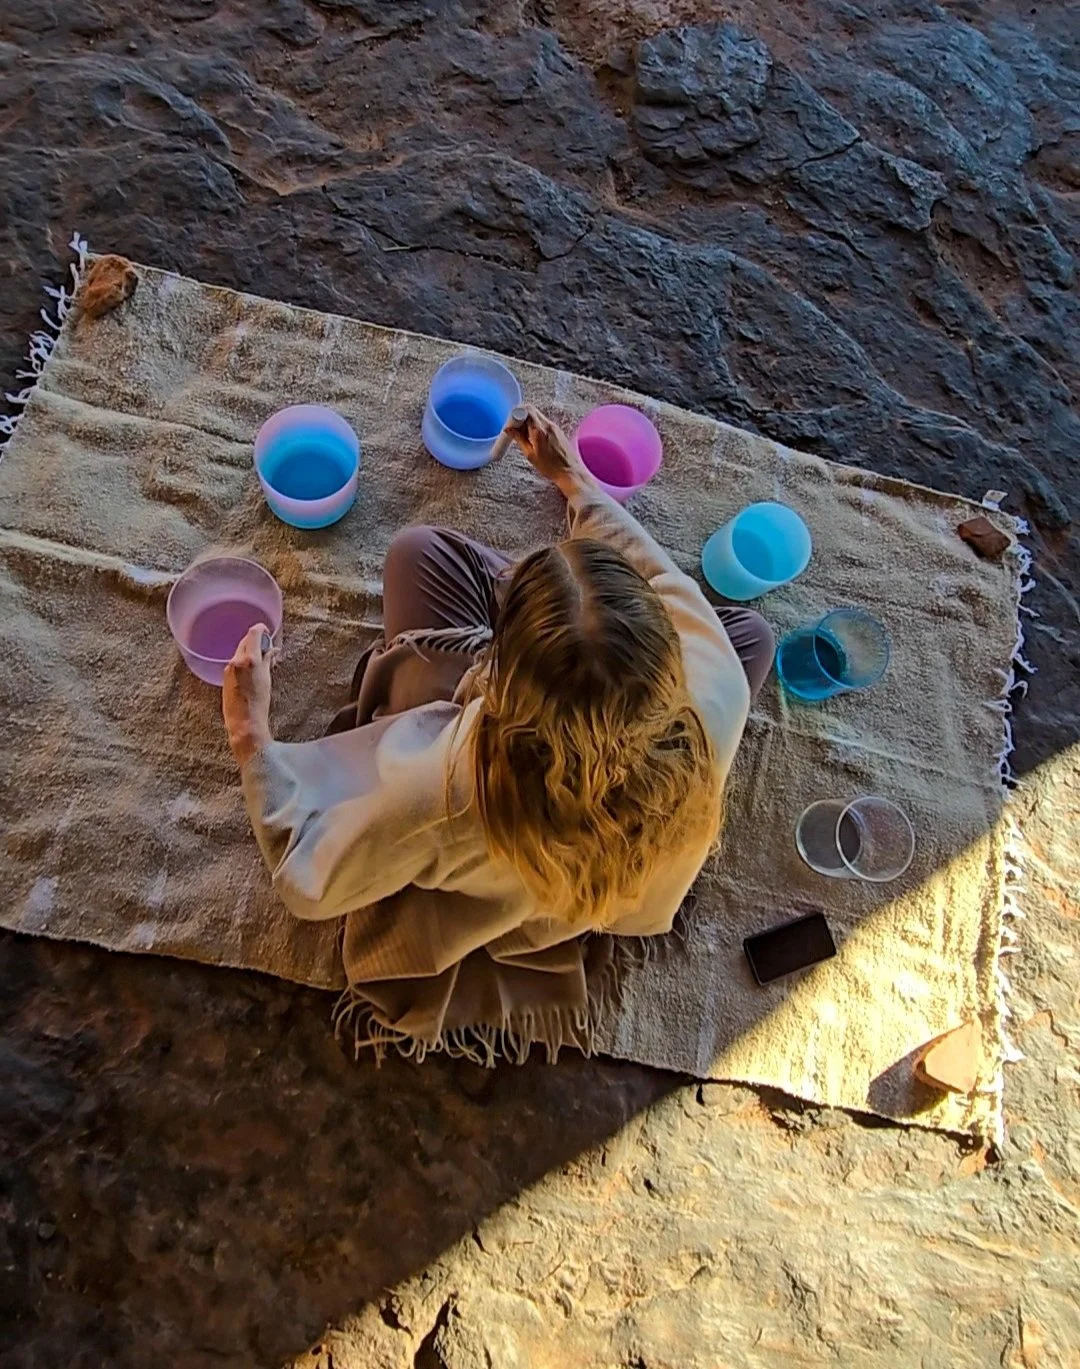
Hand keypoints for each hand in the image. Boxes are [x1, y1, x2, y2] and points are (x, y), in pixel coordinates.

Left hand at [223, 624, 275, 766]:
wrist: (244, 723)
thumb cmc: (258, 704)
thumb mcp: (267, 679)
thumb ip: (267, 661)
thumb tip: (271, 651)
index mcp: (249, 659)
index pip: (253, 633)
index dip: (260, 629)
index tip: (266, 631)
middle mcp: (236, 661)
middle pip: (245, 641)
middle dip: (256, 641)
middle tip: (267, 647)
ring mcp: (228, 669)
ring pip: (240, 652)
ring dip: (250, 652)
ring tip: (261, 662)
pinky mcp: (225, 677)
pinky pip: (235, 663)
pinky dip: (244, 662)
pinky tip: (252, 672)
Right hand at [513, 405, 589, 497]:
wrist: (570, 472)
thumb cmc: (551, 467)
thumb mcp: (530, 454)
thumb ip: (519, 439)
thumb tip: (509, 430)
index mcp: (540, 430)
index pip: (526, 410)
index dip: (516, 415)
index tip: (511, 424)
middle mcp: (548, 425)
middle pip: (531, 410)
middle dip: (520, 416)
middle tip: (515, 429)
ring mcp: (554, 426)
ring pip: (537, 416)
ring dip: (527, 422)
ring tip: (525, 437)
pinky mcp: (557, 430)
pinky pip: (543, 422)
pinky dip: (535, 426)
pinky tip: (534, 439)